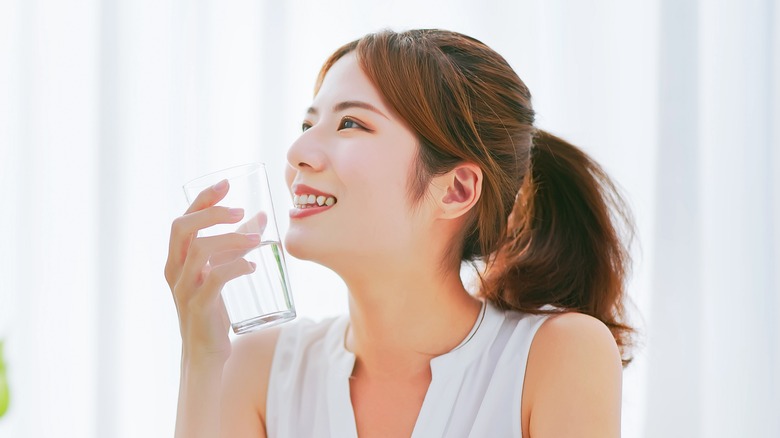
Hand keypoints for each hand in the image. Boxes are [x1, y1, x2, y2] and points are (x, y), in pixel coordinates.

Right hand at [165, 180, 260, 361]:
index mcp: (176, 259)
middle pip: (183, 228)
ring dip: (230, 239)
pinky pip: (214, 279)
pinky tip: (252, 267)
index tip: (226, 184)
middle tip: (240, 210)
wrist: (205, 353)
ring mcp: (185, 289)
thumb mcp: (221, 270)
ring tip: (256, 240)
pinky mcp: (200, 306)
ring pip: (200, 251)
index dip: (203, 199)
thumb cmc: (213, 308)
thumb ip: (237, 245)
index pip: (182, 220)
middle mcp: (175, 271)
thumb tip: (262, 216)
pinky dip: (235, 267)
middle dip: (211, 213)